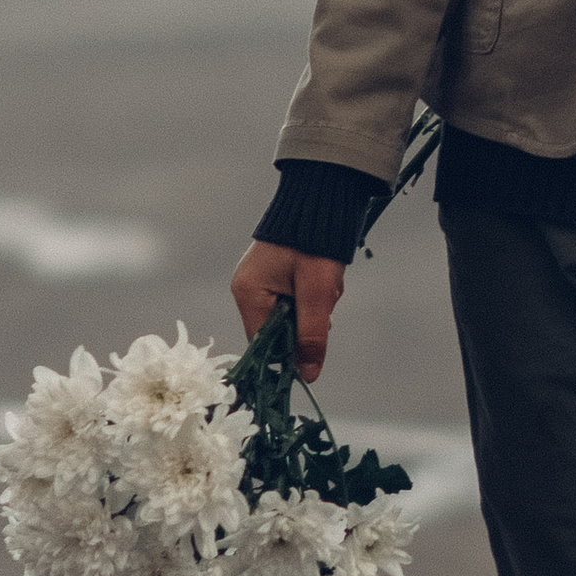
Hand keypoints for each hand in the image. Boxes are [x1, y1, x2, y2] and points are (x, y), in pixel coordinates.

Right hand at [229, 241, 345, 381]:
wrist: (322, 200)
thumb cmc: (316, 244)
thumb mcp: (318, 293)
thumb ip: (311, 335)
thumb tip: (307, 374)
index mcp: (249, 293)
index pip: (262, 343)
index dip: (288, 352)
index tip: (312, 350)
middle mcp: (248, 289)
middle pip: (278, 330)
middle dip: (306, 323)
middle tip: (324, 301)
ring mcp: (261, 280)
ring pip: (291, 315)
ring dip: (314, 307)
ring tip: (327, 283)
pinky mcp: (276, 274)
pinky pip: (295, 298)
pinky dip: (314, 295)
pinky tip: (324, 278)